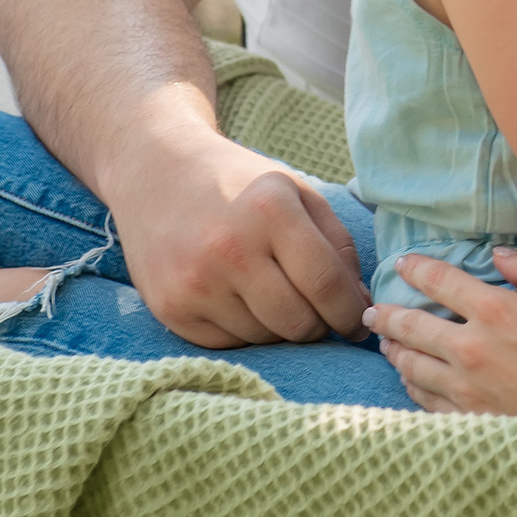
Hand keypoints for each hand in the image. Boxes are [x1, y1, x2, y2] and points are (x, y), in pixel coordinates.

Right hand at [103, 127, 368, 348]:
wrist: (157, 173)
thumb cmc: (238, 183)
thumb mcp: (297, 192)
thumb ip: (338, 245)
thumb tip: (360, 305)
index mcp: (270, 212)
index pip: (326, 285)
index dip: (350, 313)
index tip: (358, 323)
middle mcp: (230, 250)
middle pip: (297, 322)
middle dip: (319, 326)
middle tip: (320, 315)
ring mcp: (195, 283)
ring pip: (265, 338)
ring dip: (281, 327)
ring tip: (274, 296)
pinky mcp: (170, 308)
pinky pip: (229, 343)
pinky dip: (246, 331)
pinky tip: (240, 300)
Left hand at [368, 250, 516, 414]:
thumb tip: (501, 256)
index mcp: (496, 311)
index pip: (441, 281)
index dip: (417, 268)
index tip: (402, 263)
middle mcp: (471, 349)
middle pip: (412, 326)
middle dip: (388, 314)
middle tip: (373, 310)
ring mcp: (466, 389)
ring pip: (412, 365)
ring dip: (394, 349)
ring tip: (386, 343)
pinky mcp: (470, 419)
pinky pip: (425, 400)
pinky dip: (411, 385)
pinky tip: (411, 379)